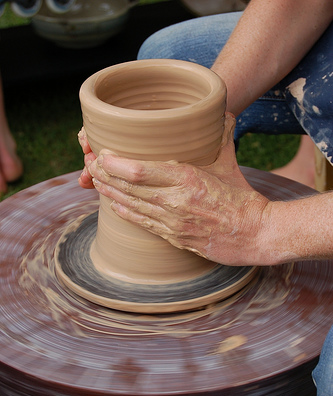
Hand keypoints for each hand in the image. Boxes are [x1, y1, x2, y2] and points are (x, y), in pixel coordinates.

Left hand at [78, 114, 269, 265]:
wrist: (256, 235)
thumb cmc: (243, 198)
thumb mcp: (229, 163)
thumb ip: (220, 136)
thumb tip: (221, 112)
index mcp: (187, 179)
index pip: (139, 169)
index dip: (115, 163)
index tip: (103, 153)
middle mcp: (175, 202)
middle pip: (128, 187)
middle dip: (104, 175)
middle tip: (90, 165)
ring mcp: (172, 222)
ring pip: (131, 206)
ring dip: (109, 193)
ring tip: (95, 182)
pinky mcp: (174, 238)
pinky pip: (142, 224)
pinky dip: (125, 212)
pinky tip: (113, 204)